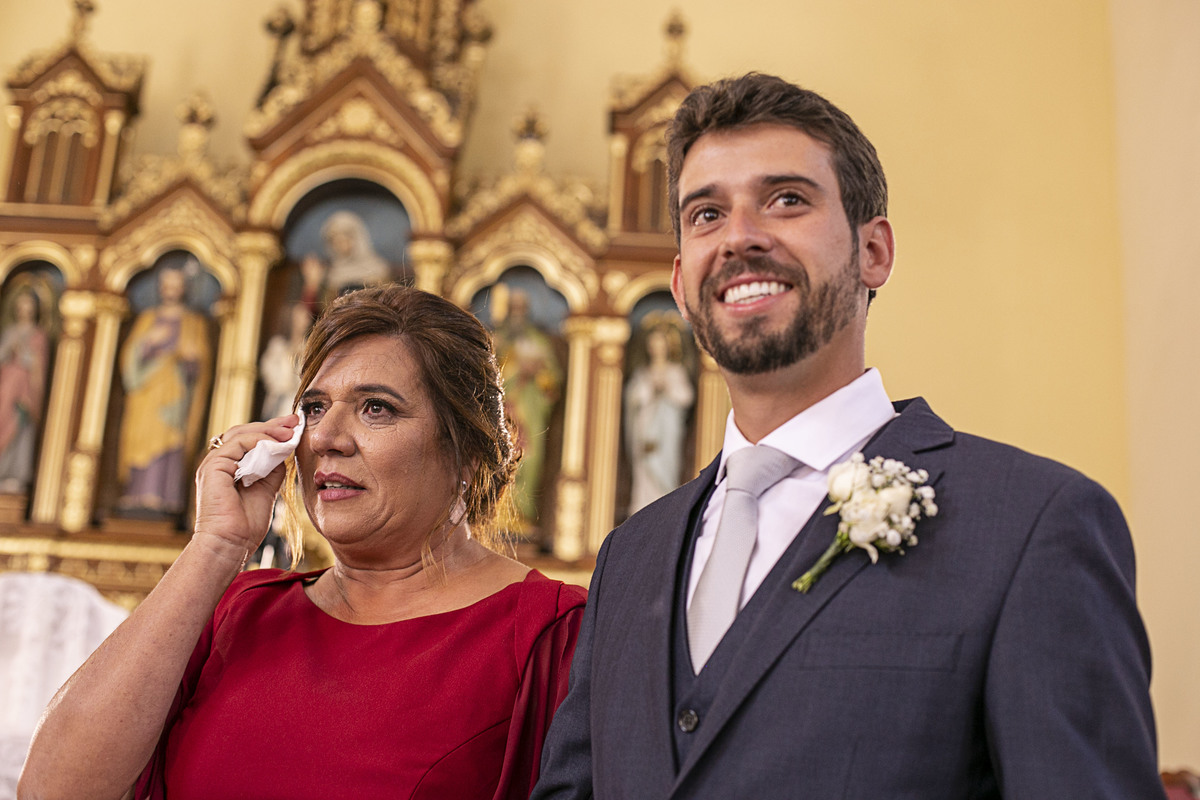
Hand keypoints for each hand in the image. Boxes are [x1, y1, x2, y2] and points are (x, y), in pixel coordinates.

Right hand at [192, 414, 298, 562]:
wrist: (231, 545)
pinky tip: (277, 445)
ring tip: (290, 431)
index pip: (250, 440)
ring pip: (241, 433)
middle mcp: (219, 463)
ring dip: (268, 430)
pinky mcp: (213, 467)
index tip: (295, 426)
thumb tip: (285, 451)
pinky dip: (259, 440)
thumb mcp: (266, 490)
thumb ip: (272, 470)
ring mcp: (214, 464)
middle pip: (245, 432)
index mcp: (229, 467)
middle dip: (272, 425)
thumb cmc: (246, 525)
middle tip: (295, 421)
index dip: (272, 431)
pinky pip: (237, 444)